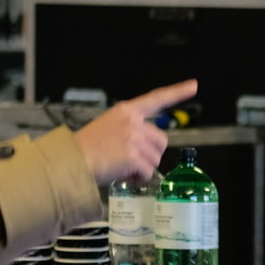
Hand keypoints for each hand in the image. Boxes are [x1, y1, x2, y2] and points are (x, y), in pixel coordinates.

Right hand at [72, 80, 197, 183]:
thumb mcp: (106, 128)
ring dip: (143, 168)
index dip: (177, 92)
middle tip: (132, 162)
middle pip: (161, 141)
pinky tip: (125, 176)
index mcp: (126, 111)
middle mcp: (133, 122)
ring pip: (155, 159)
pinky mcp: (134, 156)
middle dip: (152, 154)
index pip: (156, 98)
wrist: (70, 162)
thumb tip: (146, 147)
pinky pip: (148, 172)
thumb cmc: (84, 149)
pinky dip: (139, 179)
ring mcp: (134, 138)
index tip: (194, 85)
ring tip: (123, 168)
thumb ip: (129, 130)